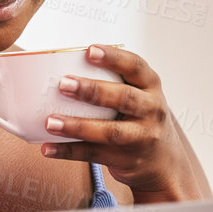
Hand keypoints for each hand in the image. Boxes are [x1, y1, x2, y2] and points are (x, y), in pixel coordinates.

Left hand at [38, 44, 212, 202]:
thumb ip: (112, 81)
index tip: (90, 51)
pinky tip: (49, 147)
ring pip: (109, 132)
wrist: (163, 160)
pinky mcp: (126, 159)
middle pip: (124, 98)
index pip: (135, 66)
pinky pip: (94, 155)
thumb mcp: (138, 94)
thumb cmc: (140, 117)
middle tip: (64, 84)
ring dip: (77, 126)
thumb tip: (57, 69)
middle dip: (92, 90)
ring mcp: (141, 137)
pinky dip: (69, 151)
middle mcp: (151, 110)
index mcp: (150, 86)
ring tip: (50, 122)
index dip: (113, 57)